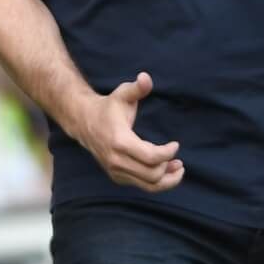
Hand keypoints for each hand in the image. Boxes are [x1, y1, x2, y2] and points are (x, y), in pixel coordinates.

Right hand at [70, 72, 183, 193]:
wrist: (84, 121)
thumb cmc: (108, 107)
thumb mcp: (122, 94)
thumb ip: (137, 88)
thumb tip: (146, 77)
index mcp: (120, 141)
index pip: (151, 157)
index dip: (168, 153)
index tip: (175, 144)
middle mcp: (116, 160)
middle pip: (152, 175)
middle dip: (169, 168)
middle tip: (179, 160)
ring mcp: (115, 170)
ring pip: (148, 185)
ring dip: (167, 180)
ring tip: (178, 169)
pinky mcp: (116, 176)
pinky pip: (141, 186)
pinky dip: (156, 182)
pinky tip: (165, 171)